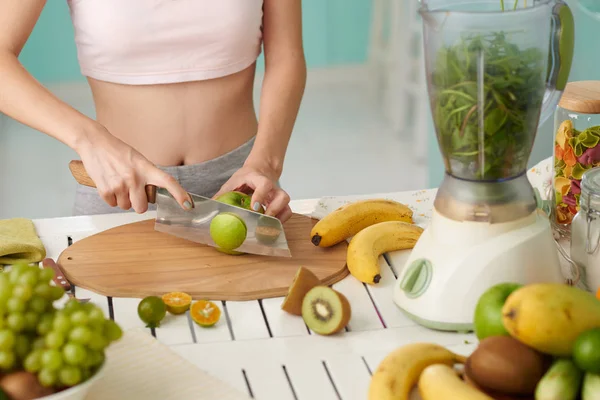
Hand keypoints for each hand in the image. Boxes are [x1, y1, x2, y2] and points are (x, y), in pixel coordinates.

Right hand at [75, 125, 191, 212]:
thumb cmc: (118, 152)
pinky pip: (112, 205)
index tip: (188, 205)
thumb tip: (154, 195)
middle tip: (133, 191)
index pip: (167, 182)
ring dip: (123, 199)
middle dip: (137, 204)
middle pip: (141, 208)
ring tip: (118, 183)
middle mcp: (134, 178)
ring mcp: (119, 185)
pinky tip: (109, 184)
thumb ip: (148, 176)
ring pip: (126, 207)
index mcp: (146, 168)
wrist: (94, 143)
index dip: (180, 194)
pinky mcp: (105, 190)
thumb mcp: (138, 160)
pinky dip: (111, 198)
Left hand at [215, 164, 291, 221]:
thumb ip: (222, 194)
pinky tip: (270, 226)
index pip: (264, 184)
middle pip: (282, 197)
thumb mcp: (232, 183)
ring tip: (267, 227)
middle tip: (263, 220)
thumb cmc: (245, 178)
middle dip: (274, 210)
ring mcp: (278, 196)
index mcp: (259, 179)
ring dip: (279, 218)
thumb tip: (208, 207)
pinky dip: (281, 221)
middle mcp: (273, 187)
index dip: (260, 196)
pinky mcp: (281, 203)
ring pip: (287, 206)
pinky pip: (287, 213)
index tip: (254, 208)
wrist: (260, 170)